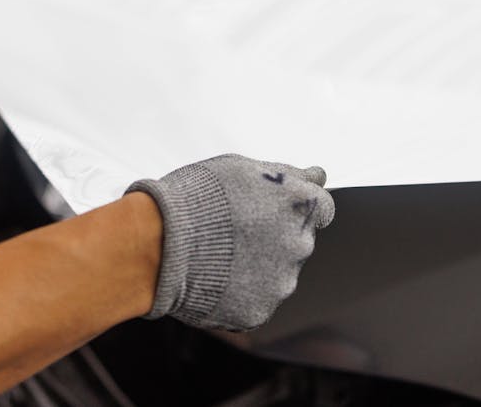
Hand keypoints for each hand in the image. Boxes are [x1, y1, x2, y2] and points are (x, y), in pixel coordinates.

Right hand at [128, 154, 334, 330]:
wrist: (158, 243)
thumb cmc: (196, 197)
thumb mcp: (242, 169)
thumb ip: (288, 174)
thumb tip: (319, 175)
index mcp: (300, 205)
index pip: (322, 208)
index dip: (293, 208)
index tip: (269, 210)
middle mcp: (299, 245)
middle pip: (298, 241)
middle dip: (274, 236)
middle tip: (232, 231)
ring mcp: (281, 282)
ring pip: (278, 274)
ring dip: (258, 266)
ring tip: (216, 255)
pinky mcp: (259, 312)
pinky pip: (256, 301)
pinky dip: (239, 293)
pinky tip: (213, 278)